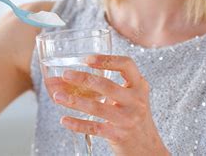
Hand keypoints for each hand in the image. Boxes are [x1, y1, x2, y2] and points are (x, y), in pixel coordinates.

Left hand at [52, 54, 169, 155]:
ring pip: (97, 107)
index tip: (87, 59)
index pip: (127, 65)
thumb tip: (70, 78)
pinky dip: (77, 124)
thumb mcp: (130, 98)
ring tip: (57, 96)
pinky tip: (65, 120)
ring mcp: (128, 119)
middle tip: (65, 75)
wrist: (147, 148)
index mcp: (139, 86)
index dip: (107, 59)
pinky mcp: (119, 135)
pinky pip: (94, 127)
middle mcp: (136, 101)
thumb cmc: (132, 117)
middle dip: (82, 79)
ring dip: (74, 101)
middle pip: (107, 85)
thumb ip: (108, 86)